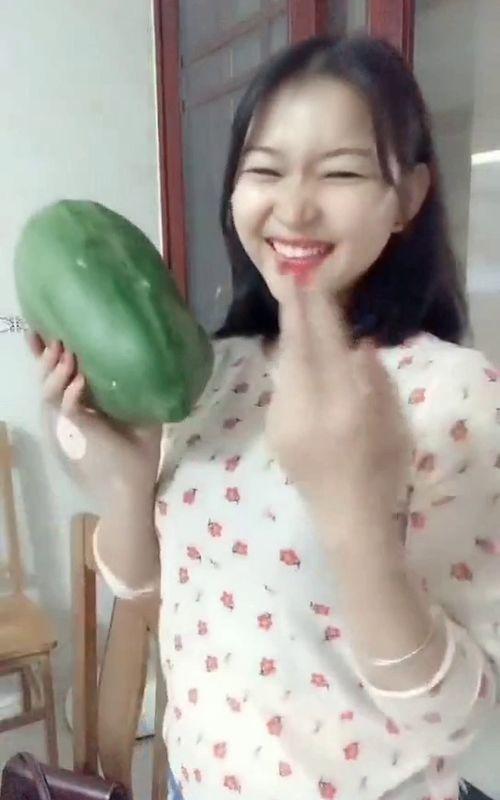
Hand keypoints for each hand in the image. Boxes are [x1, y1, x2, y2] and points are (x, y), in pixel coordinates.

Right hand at [27, 334, 161, 509]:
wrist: (135, 485)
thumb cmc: (139, 451)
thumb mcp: (141, 411)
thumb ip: (139, 387)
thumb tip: (155, 357)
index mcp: (82, 402)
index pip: (60, 373)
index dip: (50, 352)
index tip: (48, 329)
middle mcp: (72, 409)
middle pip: (48, 377)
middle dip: (46, 354)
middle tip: (56, 335)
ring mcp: (71, 420)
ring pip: (49, 390)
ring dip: (56, 370)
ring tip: (66, 353)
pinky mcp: (77, 431)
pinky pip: (67, 407)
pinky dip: (71, 392)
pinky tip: (79, 380)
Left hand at [266, 279, 410, 536]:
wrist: (346, 518)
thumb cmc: (380, 470)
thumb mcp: (391, 422)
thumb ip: (374, 380)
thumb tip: (357, 344)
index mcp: (343, 404)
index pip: (327, 347)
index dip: (316, 312)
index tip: (310, 282)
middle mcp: (306, 409)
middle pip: (295, 351)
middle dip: (292, 314)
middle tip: (289, 281)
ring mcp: (283, 421)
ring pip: (283, 367)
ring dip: (288, 339)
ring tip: (291, 310)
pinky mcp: (273, 431)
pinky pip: (280, 387)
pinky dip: (287, 367)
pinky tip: (292, 356)